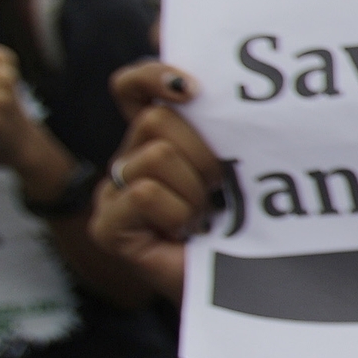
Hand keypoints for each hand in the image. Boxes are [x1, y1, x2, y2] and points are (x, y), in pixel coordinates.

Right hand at [94, 62, 228, 304]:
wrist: (246, 289)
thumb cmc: (249, 226)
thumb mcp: (243, 162)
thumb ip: (225, 121)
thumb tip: (206, 67)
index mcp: (157, 139)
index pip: (133, 86)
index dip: (154, 75)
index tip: (193, 91)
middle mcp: (130, 160)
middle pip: (156, 119)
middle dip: (202, 154)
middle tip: (217, 190)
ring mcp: (114, 193)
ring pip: (155, 156)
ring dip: (194, 190)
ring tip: (203, 217)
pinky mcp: (108, 227)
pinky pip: (144, 193)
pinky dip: (177, 214)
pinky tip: (184, 234)